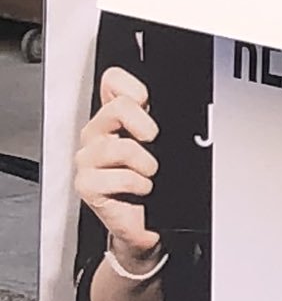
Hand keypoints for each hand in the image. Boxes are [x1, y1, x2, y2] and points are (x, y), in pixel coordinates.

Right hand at [74, 68, 160, 270]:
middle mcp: (97, 134)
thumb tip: (175, 100)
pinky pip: (119, 177)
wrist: (146, 220)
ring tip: (149, 173)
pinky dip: (139, 184)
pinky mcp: (86, 185)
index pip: (113, 81)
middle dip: (145, 124)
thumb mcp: (163, 142)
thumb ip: (160, 117)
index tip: (147, 103)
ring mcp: (88, 159)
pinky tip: (141, 189)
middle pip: (117, 106)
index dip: (133, 87)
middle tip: (153, 141)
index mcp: (114, 117)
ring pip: (120, 145)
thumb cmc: (157, 179)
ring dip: (146, 163)